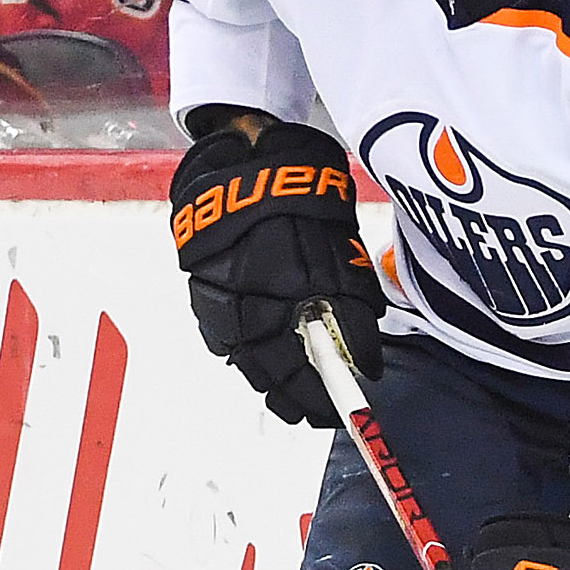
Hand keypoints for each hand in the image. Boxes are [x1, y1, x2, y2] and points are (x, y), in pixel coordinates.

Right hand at [167, 117, 385, 427]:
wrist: (245, 157)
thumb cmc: (302, 201)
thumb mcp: (339, 254)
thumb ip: (353, 311)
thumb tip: (368, 364)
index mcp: (277, 292)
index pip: (296, 365)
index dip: (317, 394)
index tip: (335, 412)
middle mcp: (238, 301)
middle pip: (265, 369)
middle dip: (294, 394)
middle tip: (317, 412)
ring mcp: (213, 297)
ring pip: (242, 356)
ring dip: (269, 380)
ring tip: (293, 399)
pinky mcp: (200, 289)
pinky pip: (224, 334)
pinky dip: (246, 351)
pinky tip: (263, 360)